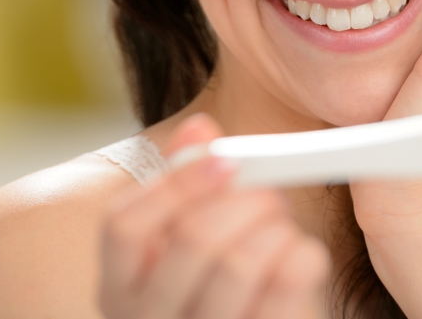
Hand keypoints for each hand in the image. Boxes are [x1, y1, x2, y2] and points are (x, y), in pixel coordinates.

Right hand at [98, 114, 329, 318]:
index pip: (124, 224)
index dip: (177, 182)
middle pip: (192, 238)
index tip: (225, 157)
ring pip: (238, 266)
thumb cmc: (213, 280)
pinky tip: (302, 252)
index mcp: (119, 284)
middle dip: (244, 199)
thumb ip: (185, 180)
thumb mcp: (185, 233)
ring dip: (273, 227)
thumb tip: (199, 127)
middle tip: (268, 190)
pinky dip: (302, 258)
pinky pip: (282, 293)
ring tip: (281, 224)